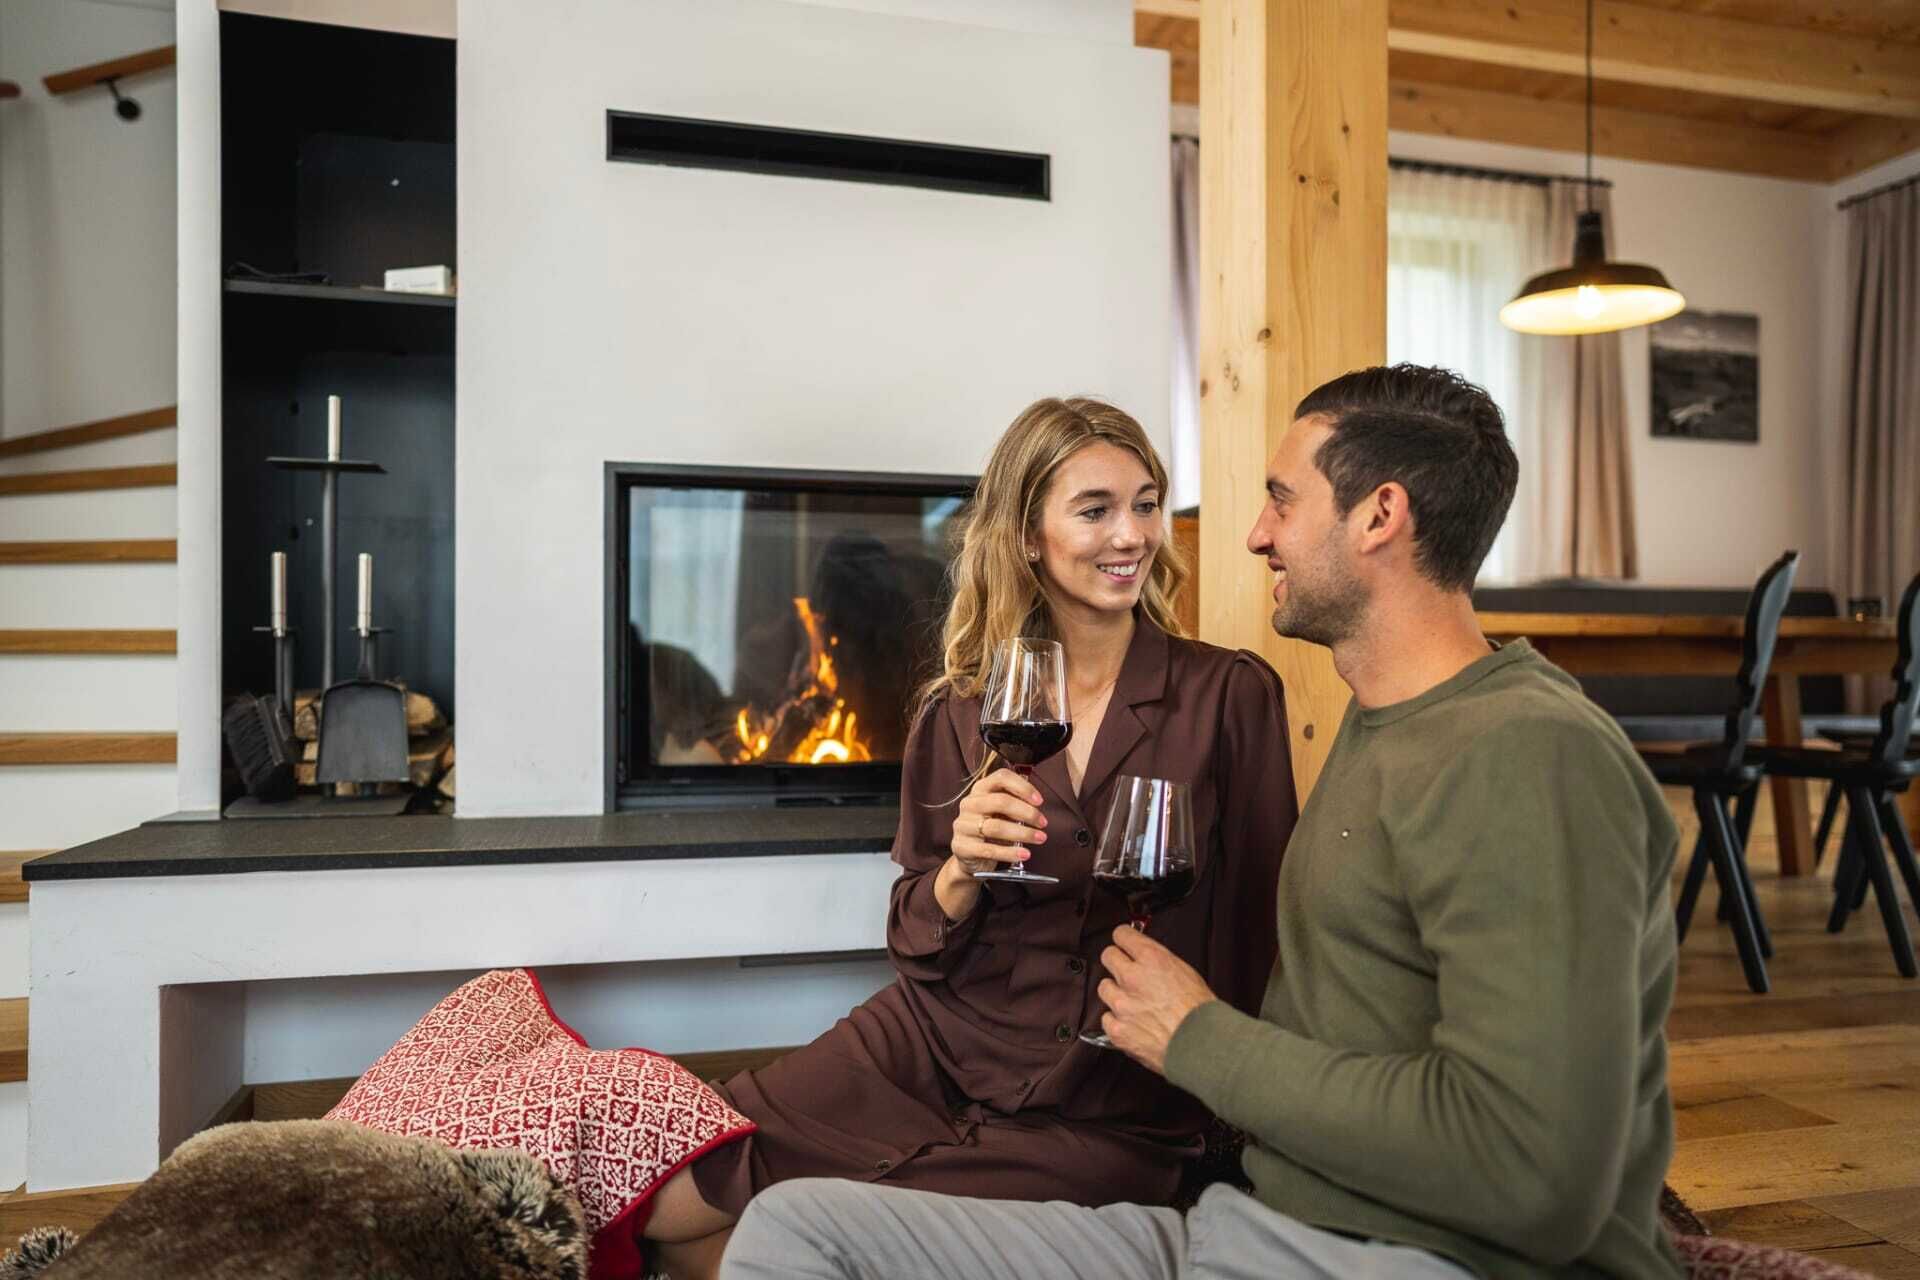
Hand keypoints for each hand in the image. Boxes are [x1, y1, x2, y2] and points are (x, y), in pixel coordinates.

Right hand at [949, 768, 1046, 877]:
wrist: (967, 853)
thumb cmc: (989, 827)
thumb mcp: (1000, 810)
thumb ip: (1014, 801)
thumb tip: (1036, 802)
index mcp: (980, 789)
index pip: (1001, 778)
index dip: (1023, 788)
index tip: (1039, 801)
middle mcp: (969, 804)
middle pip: (1000, 802)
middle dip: (1027, 812)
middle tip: (1043, 823)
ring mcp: (964, 825)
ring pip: (996, 827)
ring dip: (1023, 833)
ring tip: (1039, 838)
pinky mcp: (963, 847)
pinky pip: (990, 850)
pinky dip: (1010, 852)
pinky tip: (1024, 854)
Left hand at [1097, 926, 1218, 1075]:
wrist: (1200, 1045)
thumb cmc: (1199, 1012)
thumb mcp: (1186, 972)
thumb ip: (1160, 963)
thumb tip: (1148, 960)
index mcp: (1152, 959)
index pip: (1122, 934)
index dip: (1124, 938)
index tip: (1124, 942)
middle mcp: (1132, 978)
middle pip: (1107, 956)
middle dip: (1116, 961)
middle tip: (1125, 970)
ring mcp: (1122, 1004)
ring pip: (1104, 988)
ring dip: (1115, 992)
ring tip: (1132, 1002)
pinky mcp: (1117, 1029)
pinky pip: (1106, 1018)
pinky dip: (1116, 1021)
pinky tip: (1131, 1023)